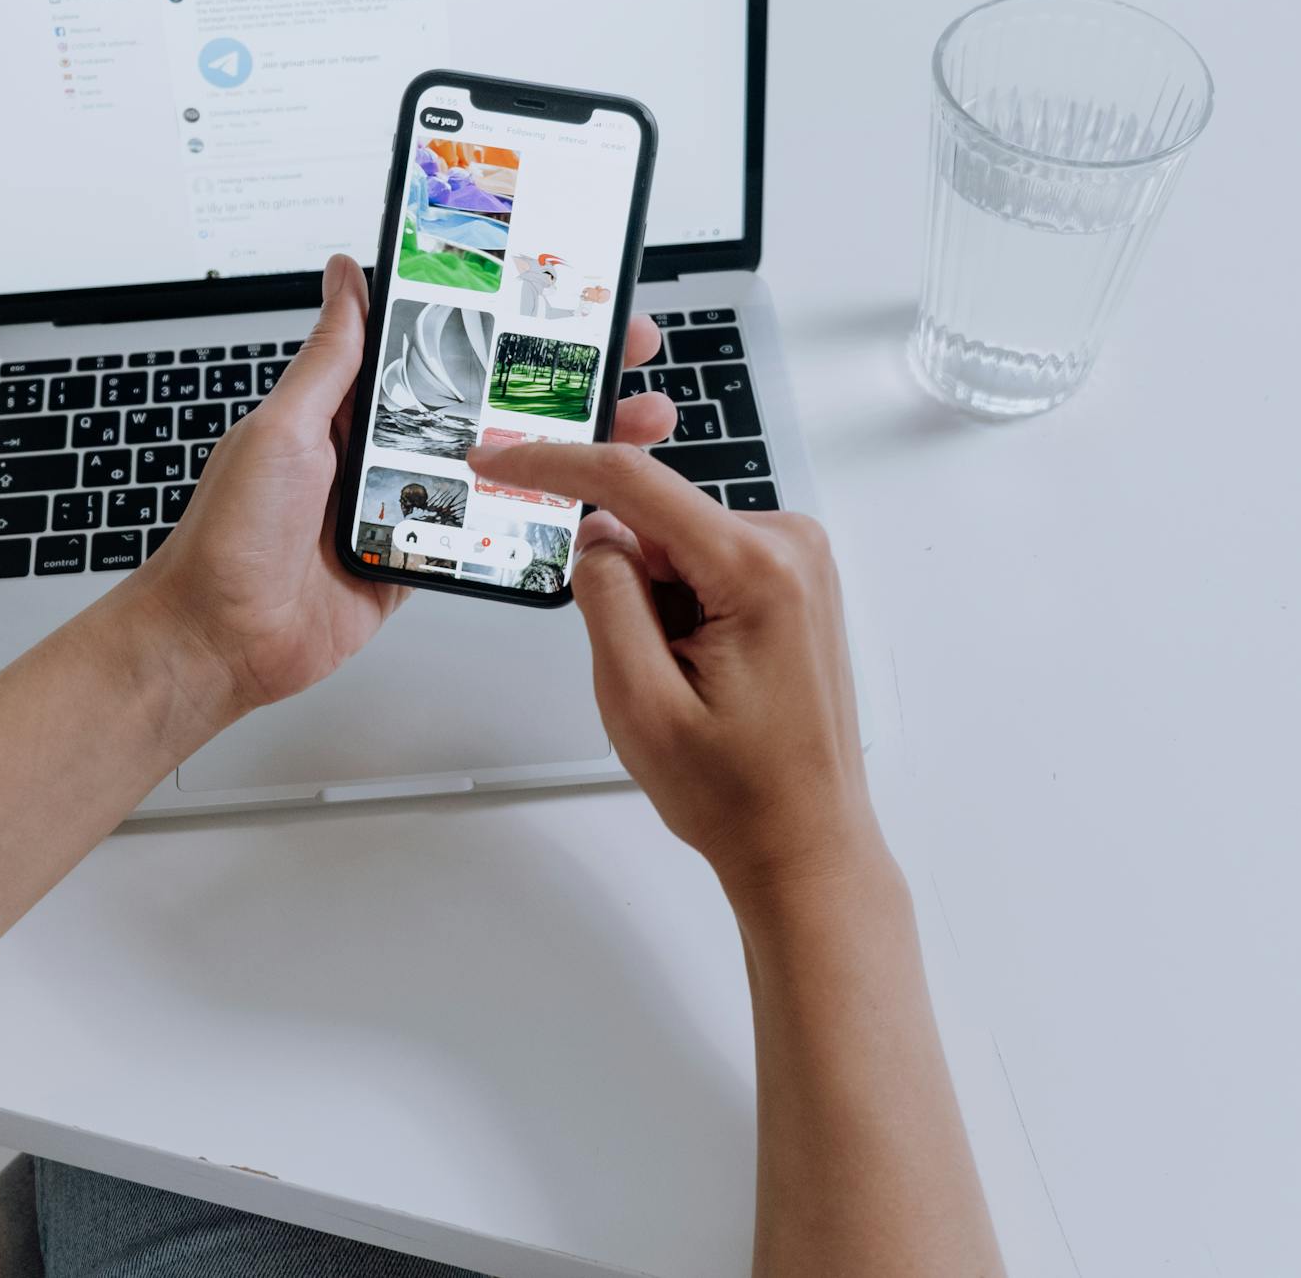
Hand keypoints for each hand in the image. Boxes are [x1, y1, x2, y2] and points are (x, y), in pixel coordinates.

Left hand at [122, 253, 676, 747]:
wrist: (220, 640)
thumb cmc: (229, 534)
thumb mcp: (282, 428)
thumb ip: (329, 359)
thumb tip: (345, 275)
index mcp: (353, 405)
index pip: (442, 346)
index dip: (501, 322)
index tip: (557, 294)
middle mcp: (386, 448)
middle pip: (490, 402)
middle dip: (560, 378)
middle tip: (625, 350)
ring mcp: (409, 503)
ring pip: (504, 464)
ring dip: (568, 446)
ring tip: (631, 423)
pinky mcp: (421, 558)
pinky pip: (487, 532)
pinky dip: (536, 517)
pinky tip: (587, 498)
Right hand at [462, 437, 881, 900]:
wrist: (805, 842)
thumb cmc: (739, 792)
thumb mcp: (638, 702)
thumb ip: (606, 600)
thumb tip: (596, 533)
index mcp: (757, 569)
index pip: (634, 482)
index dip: (554, 463)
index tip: (496, 458)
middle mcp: (792, 547)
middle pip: (657, 522)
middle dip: (628, 583)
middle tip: (650, 671)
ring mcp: (800, 562)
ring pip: (677, 546)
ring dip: (659, 604)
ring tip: (688, 683)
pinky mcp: (794, 580)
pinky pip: (706, 565)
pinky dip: (684, 609)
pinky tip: (706, 671)